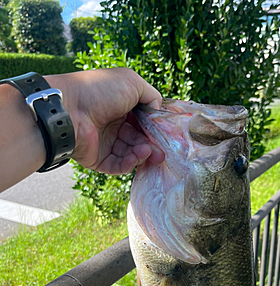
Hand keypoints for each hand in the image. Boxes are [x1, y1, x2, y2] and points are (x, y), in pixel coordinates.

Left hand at [46, 68, 164, 173]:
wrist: (69, 109)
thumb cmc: (99, 91)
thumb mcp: (132, 82)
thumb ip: (151, 95)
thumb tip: (158, 110)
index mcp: (120, 107)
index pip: (143, 122)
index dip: (154, 129)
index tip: (165, 135)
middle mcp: (113, 125)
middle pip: (139, 140)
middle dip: (152, 146)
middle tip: (161, 152)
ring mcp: (105, 143)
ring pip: (131, 154)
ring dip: (142, 154)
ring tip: (147, 151)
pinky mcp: (98, 159)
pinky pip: (118, 166)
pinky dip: (129, 163)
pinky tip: (135, 157)